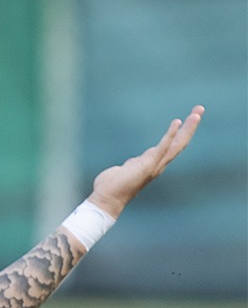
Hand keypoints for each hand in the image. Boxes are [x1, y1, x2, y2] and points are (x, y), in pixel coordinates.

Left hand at [88, 106, 202, 217]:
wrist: (108, 199)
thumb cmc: (114, 185)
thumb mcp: (128, 169)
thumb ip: (136, 164)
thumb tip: (137, 160)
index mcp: (154, 163)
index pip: (172, 144)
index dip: (180, 131)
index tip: (187, 118)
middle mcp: (159, 164)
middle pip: (180, 142)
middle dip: (190, 126)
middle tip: (200, 109)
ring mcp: (155, 164)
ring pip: (177, 143)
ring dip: (188, 128)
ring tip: (197, 113)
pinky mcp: (148, 164)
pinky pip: (163, 147)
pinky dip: (171, 134)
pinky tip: (177, 122)